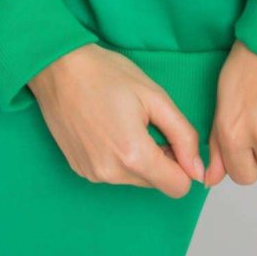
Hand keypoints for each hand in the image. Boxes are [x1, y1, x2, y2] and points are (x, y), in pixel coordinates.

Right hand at [27, 44, 206, 197]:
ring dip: (137, 157)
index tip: (171, 138)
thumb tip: (197, 168)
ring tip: (123, 121)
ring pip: (134, 178)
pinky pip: (112, 173)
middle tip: (146, 122)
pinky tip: (106, 127)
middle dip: (159, 158)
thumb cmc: (105, 74)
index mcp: (133, 155)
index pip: (177, 187)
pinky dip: (117, 156)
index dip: (182, 163)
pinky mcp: (79, 170)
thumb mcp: (154, 96)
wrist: (58, 68)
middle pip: (155, 182)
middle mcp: (110, 174)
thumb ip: (182, 134)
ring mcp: (92, 174)